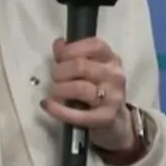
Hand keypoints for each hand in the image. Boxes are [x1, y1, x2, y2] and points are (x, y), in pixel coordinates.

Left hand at [41, 37, 134, 152]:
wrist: (117, 122)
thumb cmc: (99, 91)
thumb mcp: (90, 70)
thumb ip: (73, 55)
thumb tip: (59, 43)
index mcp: (112, 60)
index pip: (94, 45)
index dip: (72, 49)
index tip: (60, 57)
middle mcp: (115, 76)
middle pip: (81, 66)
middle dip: (60, 71)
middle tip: (54, 78)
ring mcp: (112, 97)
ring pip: (79, 88)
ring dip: (58, 89)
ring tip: (53, 92)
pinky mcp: (106, 118)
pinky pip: (77, 114)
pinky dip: (57, 110)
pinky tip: (47, 105)